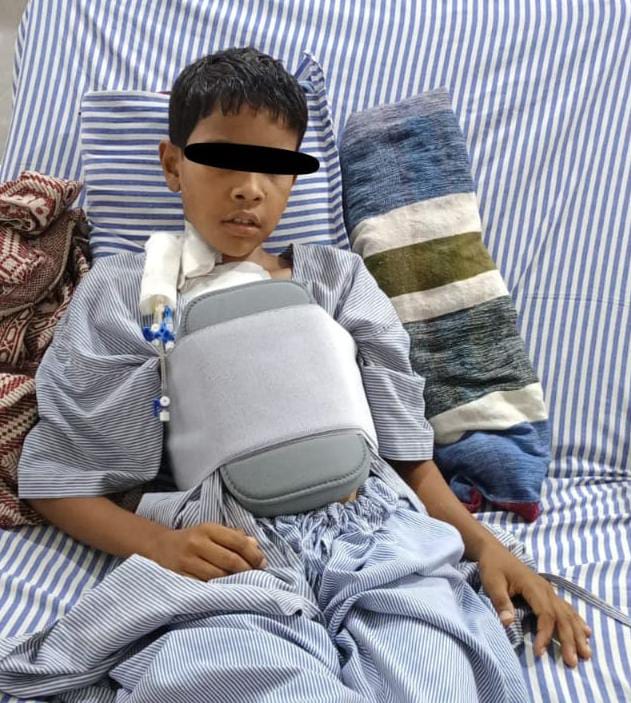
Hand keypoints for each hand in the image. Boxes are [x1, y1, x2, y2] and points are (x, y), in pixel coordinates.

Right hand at [149, 522, 266, 580]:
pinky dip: (217, 590)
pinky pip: (203, 587)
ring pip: (218, 576)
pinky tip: (225, 590)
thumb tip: (256, 546)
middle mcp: (197, 543)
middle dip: (248, 570)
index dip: (253, 554)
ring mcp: (186, 561)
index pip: (238, 541)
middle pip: (230, 560)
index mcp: (208, 529)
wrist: (159, 547)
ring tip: (243, 584)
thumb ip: (234, 537)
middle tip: (257, 576)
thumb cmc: (193, 540)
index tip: (262, 563)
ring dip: (234, 582)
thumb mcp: (212, 532)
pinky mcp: (179, 577)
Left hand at [478, 542, 591, 666]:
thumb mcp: (492, 583)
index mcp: (533, 587)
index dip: (545, 634)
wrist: (494, 550)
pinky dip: (576, 621)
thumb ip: (501, 602)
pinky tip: (586, 631)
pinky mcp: (547, 591)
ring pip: (568, 613)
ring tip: (586, 653)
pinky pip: (566, 607)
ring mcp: (548, 589)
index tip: (540, 652)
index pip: (546, 615)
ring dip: (577, 633)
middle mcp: (546, 589)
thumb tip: (507, 623)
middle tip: (573, 662)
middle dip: (569, 640)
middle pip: (562, 617)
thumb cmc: (492, 567)